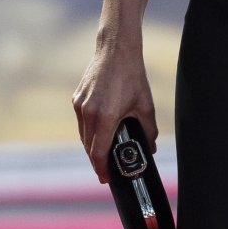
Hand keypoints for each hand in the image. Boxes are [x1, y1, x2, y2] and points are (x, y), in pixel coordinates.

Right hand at [73, 40, 156, 183]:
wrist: (115, 50)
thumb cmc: (132, 76)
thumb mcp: (145, 106)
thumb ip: (148, 130)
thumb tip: (151, 148)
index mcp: (106, 117)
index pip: (98, 152)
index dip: (102, 169)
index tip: (106, 178)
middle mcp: (89, 112)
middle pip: (89, 147)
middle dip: (97, 161)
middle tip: (107, 171)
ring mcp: (80, 105)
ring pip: (83, 136)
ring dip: (91, 147)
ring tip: (103, 155)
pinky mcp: (77, 99)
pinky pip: (81, 123)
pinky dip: (88, 132)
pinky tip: (98, 134)